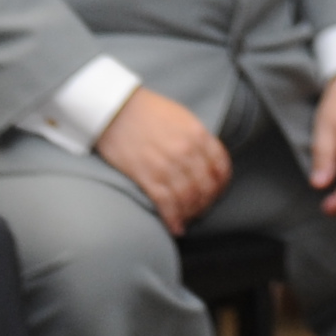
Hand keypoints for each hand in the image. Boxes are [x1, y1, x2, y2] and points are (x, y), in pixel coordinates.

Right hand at [92, 85, 232, 233]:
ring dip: (190, 213)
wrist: (114, 109)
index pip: (220, 166)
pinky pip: (166, 203)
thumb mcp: (181, 117)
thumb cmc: (146, 110)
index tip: (216, 192)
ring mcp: (167, 165)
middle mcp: (187, 151)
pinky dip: (173, 219)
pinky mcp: (147, 176)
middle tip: (200, 209)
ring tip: (187, 218)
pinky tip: (175, 226)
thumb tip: (205, 160)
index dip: (220, 184)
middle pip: (206, 186)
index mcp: (197, 134)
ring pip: (188, 198)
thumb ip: (196, 138)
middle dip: (205, 202)